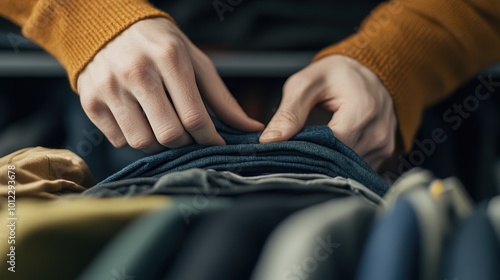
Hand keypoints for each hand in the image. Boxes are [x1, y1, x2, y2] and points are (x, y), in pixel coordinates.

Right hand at [77, 18, 262, 152]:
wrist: (108, 26)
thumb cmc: (161, 46)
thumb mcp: (195, 62)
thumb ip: (222, 98)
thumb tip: (252, 128)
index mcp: (169, 58)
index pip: (194, 116)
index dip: (209, 138)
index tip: (215, 143)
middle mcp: (137, 72)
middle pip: (169, 135)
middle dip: (184, 143)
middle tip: (187, 134)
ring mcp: (109, 87)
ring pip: (142, 142)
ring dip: (159, 144)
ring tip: (162, 126)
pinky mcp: (90, 101)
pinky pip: (119, 140)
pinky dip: (134, 138)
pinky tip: (139, 119)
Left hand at [259, 55, 396, 169]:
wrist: (370, 71)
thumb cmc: (337, 74)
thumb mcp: (306, 84)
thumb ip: (288, 113)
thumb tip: (269, 140)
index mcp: (362, 110)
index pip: (330, 146)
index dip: (306, 150)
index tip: (287, 149)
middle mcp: (378, 133)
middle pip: (339, 161)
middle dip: (315, 158)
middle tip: (296, 151)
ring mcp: (384, 146)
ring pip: (348, 169)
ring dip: (328, 162)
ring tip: (313, 149)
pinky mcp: (385, 153)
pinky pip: (359, 168)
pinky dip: (341, 163)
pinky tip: (330, 153)